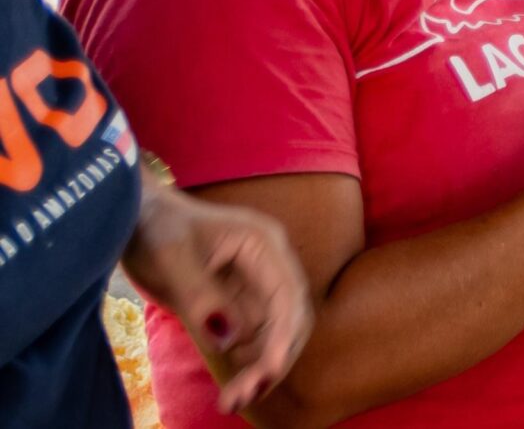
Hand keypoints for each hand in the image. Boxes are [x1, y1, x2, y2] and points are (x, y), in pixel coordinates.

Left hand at [121, 180, 313, 415]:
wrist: (137, 218)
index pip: (287, 294)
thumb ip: (200, 297)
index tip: (268, 370)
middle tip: (243, 396)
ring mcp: (258, 285)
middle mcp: (270, 265)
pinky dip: (247, 365)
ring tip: (233, 400)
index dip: (283, 334)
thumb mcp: (170, 258)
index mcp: (263, 244)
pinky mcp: (241, 303)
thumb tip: (230, 339)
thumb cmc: (153, 227)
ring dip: (262, 368)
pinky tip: (231, 388)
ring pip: (275, 334)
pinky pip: (254, 339)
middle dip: (274, 358)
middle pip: (290, 318)